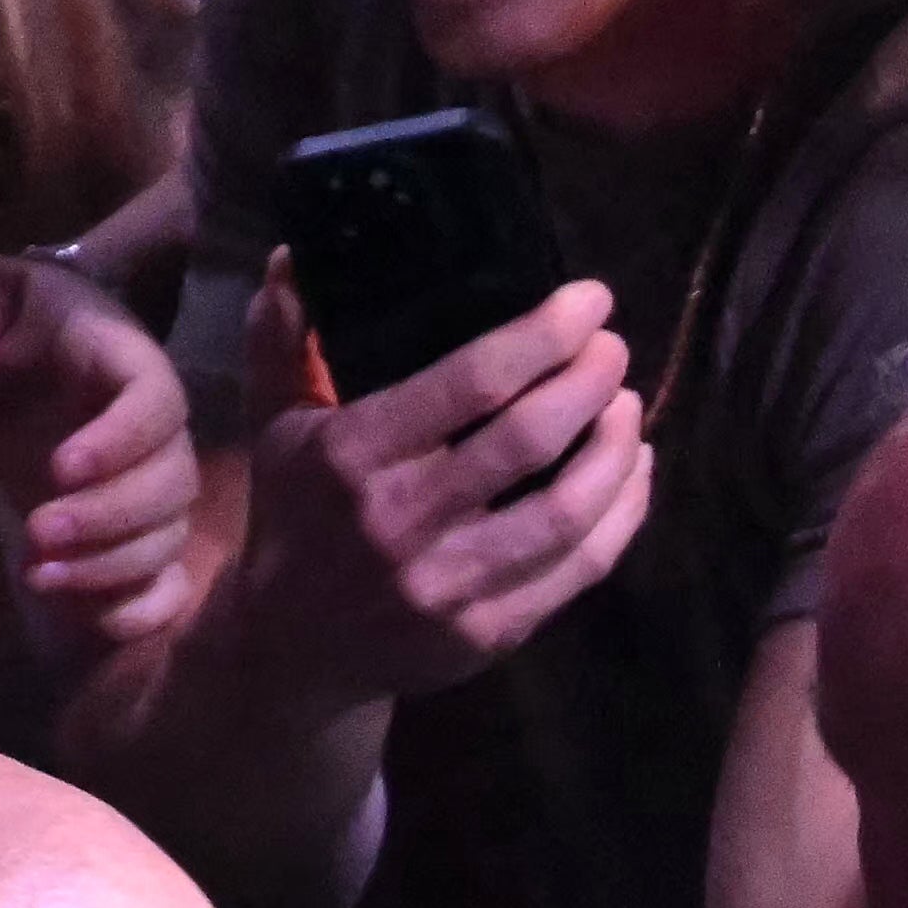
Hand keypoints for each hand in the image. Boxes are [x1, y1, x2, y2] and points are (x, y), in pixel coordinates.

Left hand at [0, 245, 210, 665]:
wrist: (23, 349)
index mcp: (124, 359)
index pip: (156, 400)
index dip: (121, 441)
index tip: (60, 467)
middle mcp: (153, 430)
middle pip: (171, 483)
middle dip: (109, 518)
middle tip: (38, 533)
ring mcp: (147, 486)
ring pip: (166, 539)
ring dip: (110, 568)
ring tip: (40, 576)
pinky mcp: (131, 533)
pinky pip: (164, 585)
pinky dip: (137, 611)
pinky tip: (83, 616)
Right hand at [208, 265, 652, 709]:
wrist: (291, 649)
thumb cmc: (294, 517)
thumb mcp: (274, 426)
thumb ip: (283, 341)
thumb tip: (294, 258)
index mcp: (352, 454)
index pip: (471, 382)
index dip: (545, 334)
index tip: (589, 300)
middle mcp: (400, 521)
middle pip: (530, 438)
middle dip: (591, 379)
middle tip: (614, 345)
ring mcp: (448, 586)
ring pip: (567, 510)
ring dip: (617, 447)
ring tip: (628, 404)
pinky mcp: (487, 634)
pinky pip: (579, 569)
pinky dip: (623, 512)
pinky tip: (633, 471)